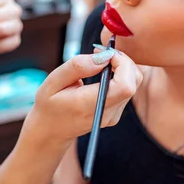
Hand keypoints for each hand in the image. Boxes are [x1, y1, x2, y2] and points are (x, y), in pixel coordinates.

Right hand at [24, 50, 142, 146]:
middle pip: (133, 82)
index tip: (105, 53)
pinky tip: (103, 70)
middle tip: (102, 53)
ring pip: (134, 83)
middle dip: (123, 60)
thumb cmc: (49, 104)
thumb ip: (78, 66)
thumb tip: (105, 56)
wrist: (50, 131)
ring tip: (100, 60)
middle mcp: (105, 114)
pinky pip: (128, 88)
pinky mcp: (115, 114)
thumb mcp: (53, 81)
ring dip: (122, 66)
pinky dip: (121, 74)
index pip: (125, 86)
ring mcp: (113, 116)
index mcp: (88, 105)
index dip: (122, 63)